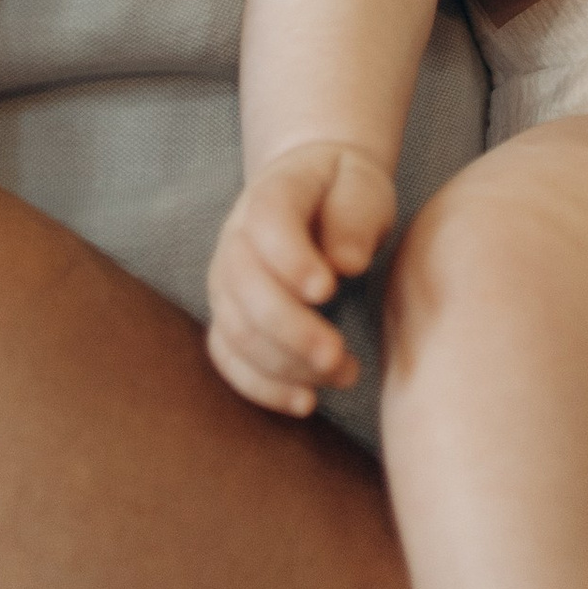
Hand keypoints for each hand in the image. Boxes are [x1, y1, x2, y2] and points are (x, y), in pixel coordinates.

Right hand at [205, 145, 397, 415]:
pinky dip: (261, 386)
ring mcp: (225, 281)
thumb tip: (347, 263)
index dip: (290, 260)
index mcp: (271, 193)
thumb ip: (354, 217)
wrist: (315, 192)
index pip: (266, 224)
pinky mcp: (229, 317)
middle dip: (290, 329)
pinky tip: (306, 401)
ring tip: (346, 374)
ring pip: (236, 330)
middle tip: (340, 355)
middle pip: (243, 288)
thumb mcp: (362, 187)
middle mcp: (236, 238)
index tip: (329, 290)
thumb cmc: (344, 192)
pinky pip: (228, 358)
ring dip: (286, 364)